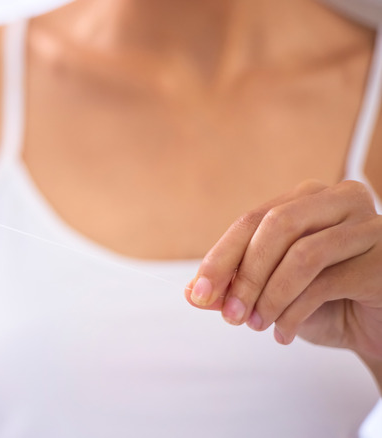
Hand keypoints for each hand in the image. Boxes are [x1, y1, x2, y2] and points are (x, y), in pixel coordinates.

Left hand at [185, 180, 381, 360]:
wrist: (376, 330)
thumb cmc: (327, 304)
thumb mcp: (271, 293)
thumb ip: (234, 287)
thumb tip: (191, 292)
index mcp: (307, 198)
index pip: (252, 220)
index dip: (221, 257)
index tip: (199, 294)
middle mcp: (340, 200)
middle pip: (276, 226)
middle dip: (244, 275)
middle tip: (229, 315)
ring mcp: (368, 226)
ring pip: (302, 254)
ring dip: (270, 296)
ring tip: (256, 324)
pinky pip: (327, 282)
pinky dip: (296, 312)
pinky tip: (284, 332)